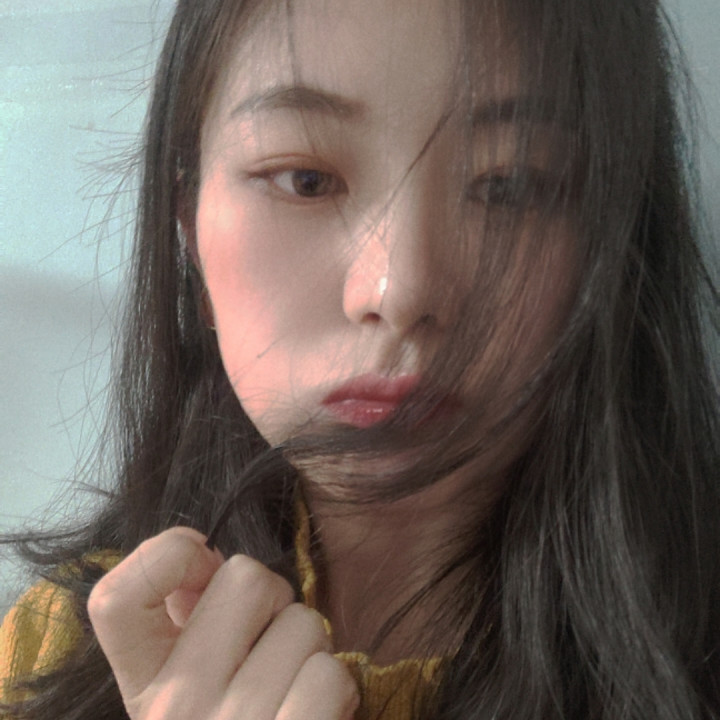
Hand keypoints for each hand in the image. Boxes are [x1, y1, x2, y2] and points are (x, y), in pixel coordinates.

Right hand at [88, 527, 358, 719]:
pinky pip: (329, 675)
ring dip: (311, 648)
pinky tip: (319, 714)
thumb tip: (206, 555)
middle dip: (274, 600)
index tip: (203, 570)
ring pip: (303, 622)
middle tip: (269, 643)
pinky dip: (338, 689)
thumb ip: (190, 620)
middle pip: (247, 577)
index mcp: (144, 686)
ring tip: (293, 687)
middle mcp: (175, 709)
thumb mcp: (190, 686)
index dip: (167, 555)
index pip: (114, 598)